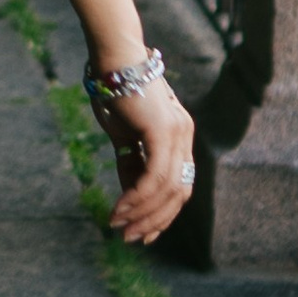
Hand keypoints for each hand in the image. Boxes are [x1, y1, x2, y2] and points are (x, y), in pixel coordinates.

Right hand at [98, 73, 196, 245]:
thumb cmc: (114, 91)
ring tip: (118, 225)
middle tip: (131, 238)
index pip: (179, 185)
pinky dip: (136, 197)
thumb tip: (131, 194)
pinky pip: (154, 176)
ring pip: (166, 189)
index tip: (143, 233)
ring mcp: (178, 133)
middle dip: (155, 220)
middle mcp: (184, 136)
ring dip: (141, 213)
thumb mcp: (122, 134)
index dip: (163, 214)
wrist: (112, 58)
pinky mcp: (164, 131)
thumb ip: (130, 161)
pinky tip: (119, 208)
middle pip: (179, 193)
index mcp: (179, 136)